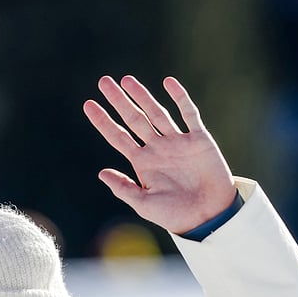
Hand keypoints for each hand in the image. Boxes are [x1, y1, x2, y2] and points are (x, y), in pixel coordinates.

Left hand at [83, 75, 237, 234]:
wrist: (209, 216)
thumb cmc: (176, 215)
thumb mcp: (145, 205)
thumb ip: (124, 188)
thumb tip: (101, 173)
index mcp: (142, 163)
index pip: (118, 137)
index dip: (103, 121)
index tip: (88, 105)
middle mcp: (157, 148)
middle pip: (134, 119)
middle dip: (118, 101)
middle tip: (103, 82)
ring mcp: (177, 142)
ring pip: (156, 113)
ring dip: (142, 96)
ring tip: (126, 80)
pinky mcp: (199, 139)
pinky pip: (188, 114)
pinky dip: (180, 98)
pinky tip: (168, 82)